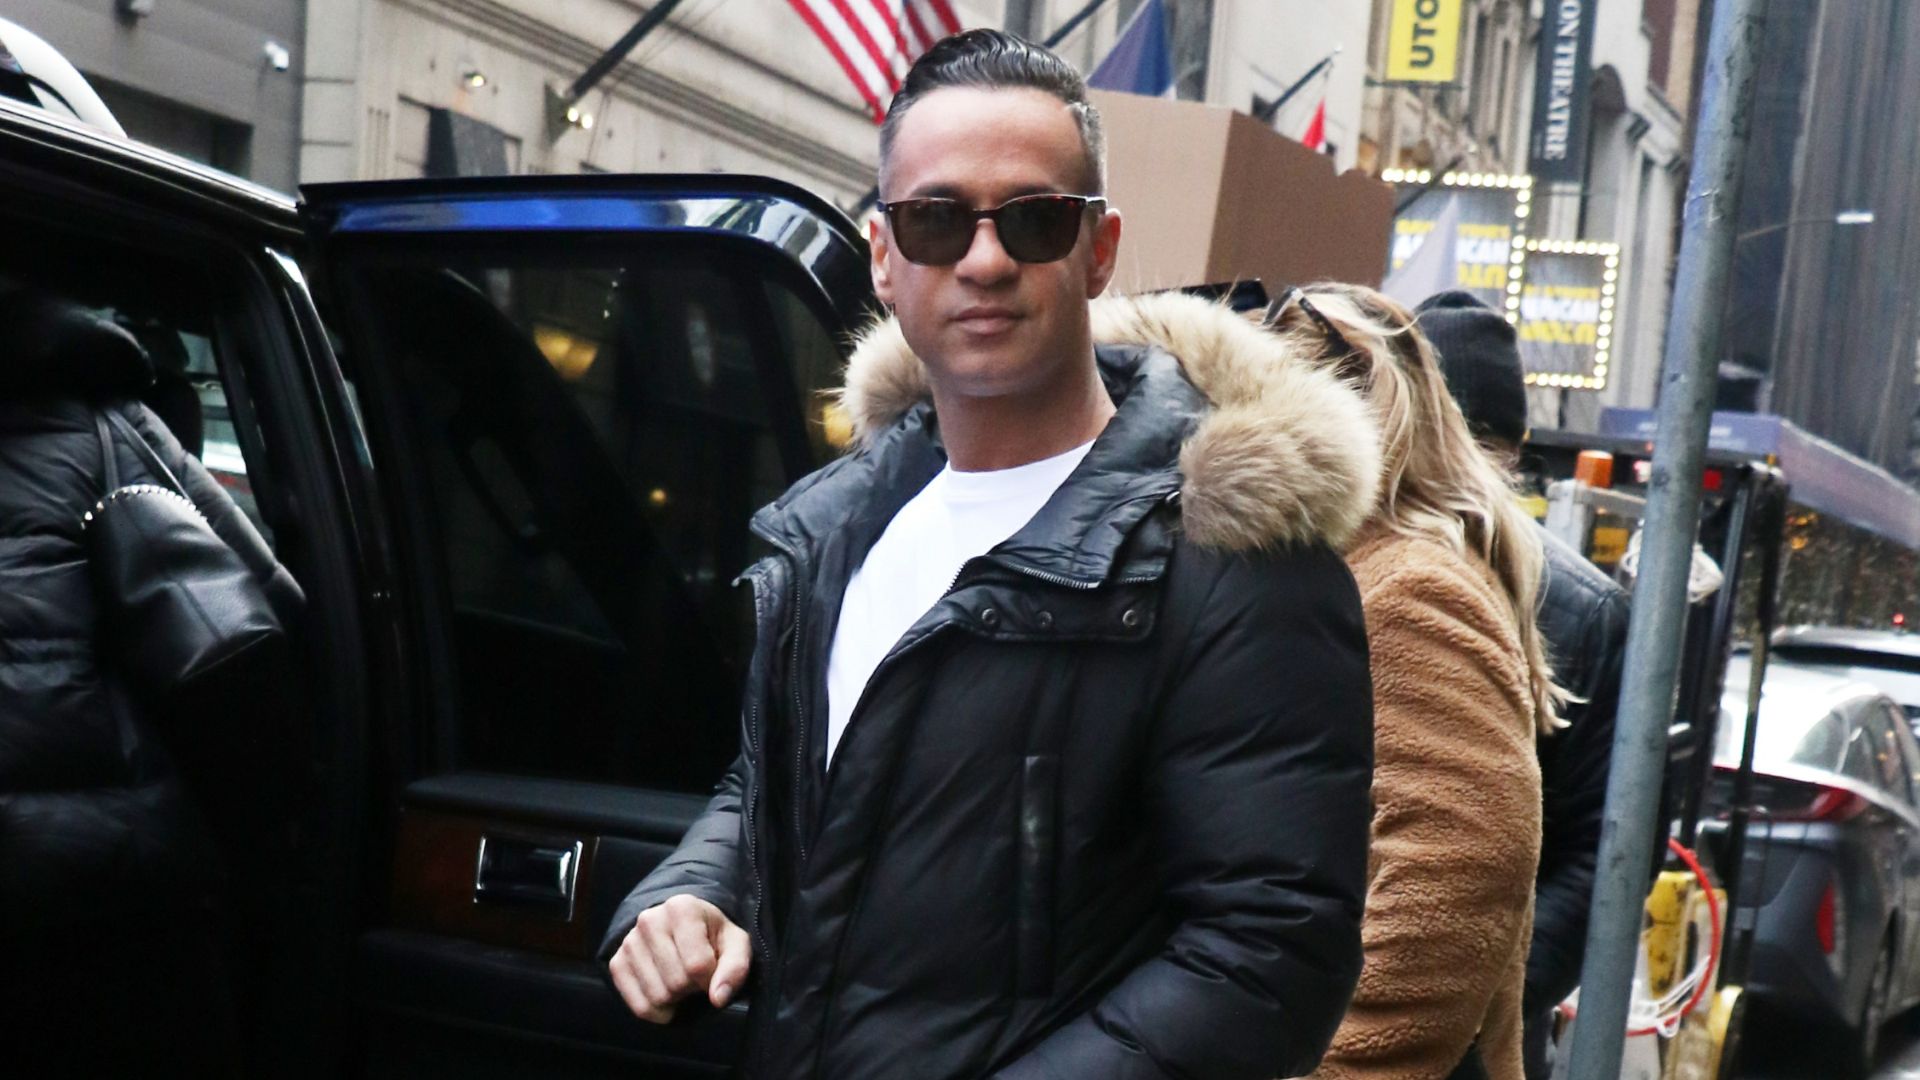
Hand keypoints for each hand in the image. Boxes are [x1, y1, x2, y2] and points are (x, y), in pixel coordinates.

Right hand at [609, 895, 751, 1023]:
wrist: (683, 925)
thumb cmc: (712, 935)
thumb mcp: (735, 943)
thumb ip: (735, 968)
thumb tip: (718, 998)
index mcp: (681, 908)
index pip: (697, 964)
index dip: (711, 979)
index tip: (714, 972)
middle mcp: (649, 920)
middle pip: (676, 983)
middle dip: (693, 989)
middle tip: (697, 977)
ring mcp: (629, 941)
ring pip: (657, 997)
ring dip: (676, 1001)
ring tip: (682, 981)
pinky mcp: (617, 962)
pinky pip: (638, 1007)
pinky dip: (658, 1012)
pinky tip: (668, 997)